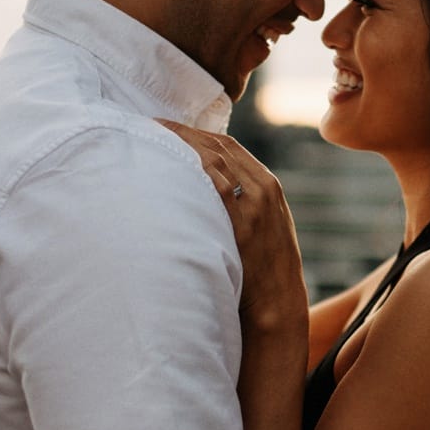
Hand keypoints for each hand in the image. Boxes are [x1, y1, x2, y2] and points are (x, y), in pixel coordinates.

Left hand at [155, 120, 305, 328]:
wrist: (278, 302)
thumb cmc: (263, 270)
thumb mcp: (261, 227)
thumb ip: (242, 204)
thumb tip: (204, 191)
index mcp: (268, 185)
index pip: (228, 145)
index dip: (195, 132)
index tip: (167, 127)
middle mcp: (264, 188)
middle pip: (218, 146)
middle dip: (183, 133)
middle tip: (151, 126)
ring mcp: (255, 205)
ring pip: (216, 160)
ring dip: (182, 145)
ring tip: (151, 139)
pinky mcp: (245, 225)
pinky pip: (218, 187)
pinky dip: (194, 169)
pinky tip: (169, 164)